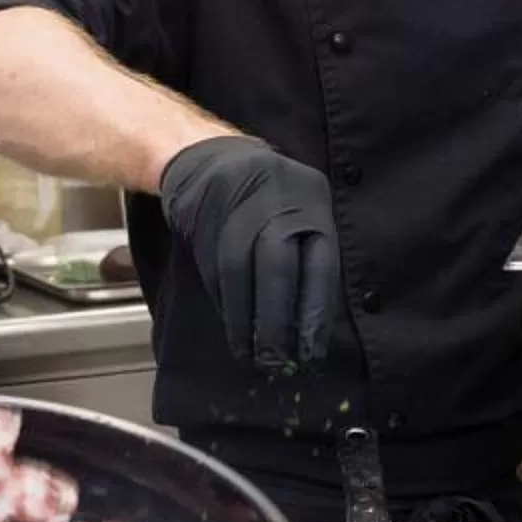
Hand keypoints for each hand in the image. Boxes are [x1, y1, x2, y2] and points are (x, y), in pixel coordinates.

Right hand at [157, 136, 342, 369]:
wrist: (209, 158)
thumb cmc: (268, 197)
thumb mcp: (300, 212)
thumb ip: (308, 257)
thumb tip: (310, 327)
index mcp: (311, 199)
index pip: (318, 262)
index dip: (313, 312)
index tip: (310, 352)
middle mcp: (276, 198)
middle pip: (276, 266)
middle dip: (275, 321)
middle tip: (276, 362)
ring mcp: (235, 205)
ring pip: (239, 272)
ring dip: (244, 320)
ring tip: (250, 354)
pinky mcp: (203, 218)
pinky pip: (215, 271)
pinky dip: (226, 305)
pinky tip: (233, 327)